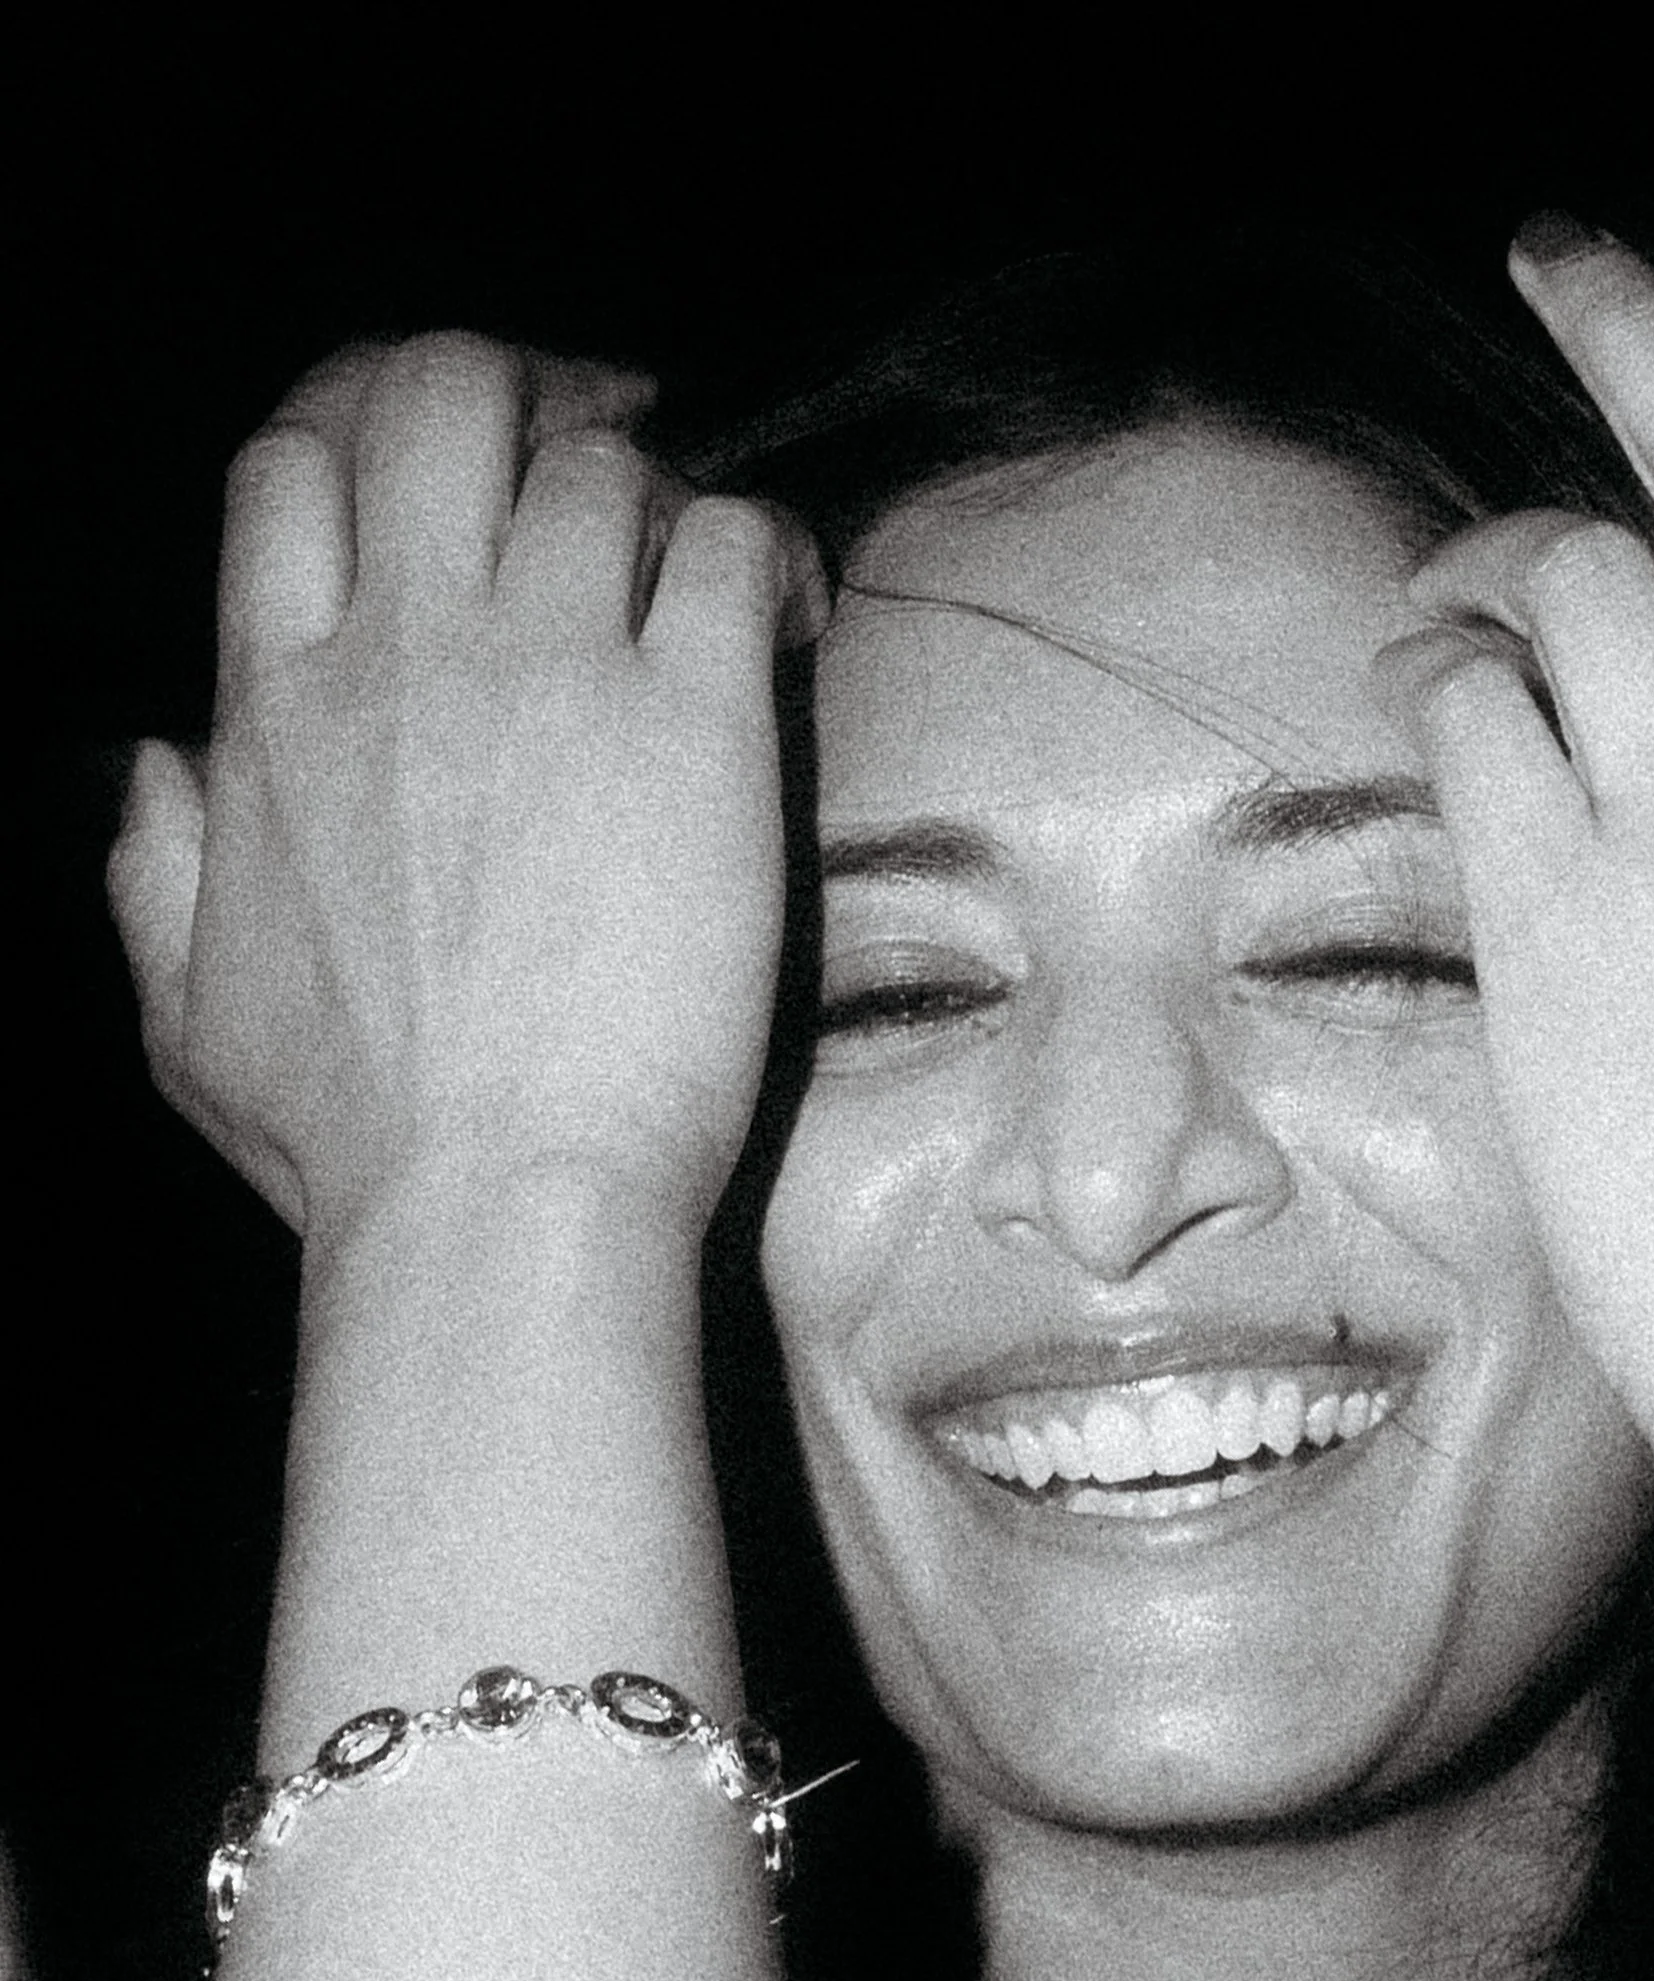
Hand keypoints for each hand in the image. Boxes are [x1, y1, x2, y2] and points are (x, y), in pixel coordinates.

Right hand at [108, 335, 826, 1245]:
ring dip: (658, 490)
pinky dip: (769, 548)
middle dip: (519, 389)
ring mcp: (549, 673)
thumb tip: (154, 770)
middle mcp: (404, 654)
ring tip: (707, 570)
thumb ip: (155, 876)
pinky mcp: (692, 725)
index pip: (291, 469)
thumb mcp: (187, 1018)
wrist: (496, 1208)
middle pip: (434, 394)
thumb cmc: (357, 1148)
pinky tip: (790, 611)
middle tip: (598, 448)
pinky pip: (730, 543)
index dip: (367, 435)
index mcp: (276, 707)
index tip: (448, 490)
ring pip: (595, 461)